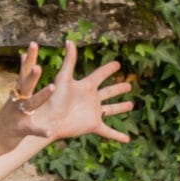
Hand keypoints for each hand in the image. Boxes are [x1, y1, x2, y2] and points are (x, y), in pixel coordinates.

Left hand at [4, 40, 132, 143]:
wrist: (48, 119)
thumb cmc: (54, 98)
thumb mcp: (64, 77)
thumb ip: (69, 60)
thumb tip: (69, 40)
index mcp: (86, 86)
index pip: (100, 74)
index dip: (109, 69)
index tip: (117, 64)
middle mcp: (91, 98)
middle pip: (108, 92)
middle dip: (118, 88)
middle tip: (129, 85)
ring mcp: (93, 112)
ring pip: (111, 109)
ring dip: (120, 107)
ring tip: (131, 105)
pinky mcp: (93, 125)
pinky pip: (108, 131)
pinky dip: (117, 136)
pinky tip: (127, 139)